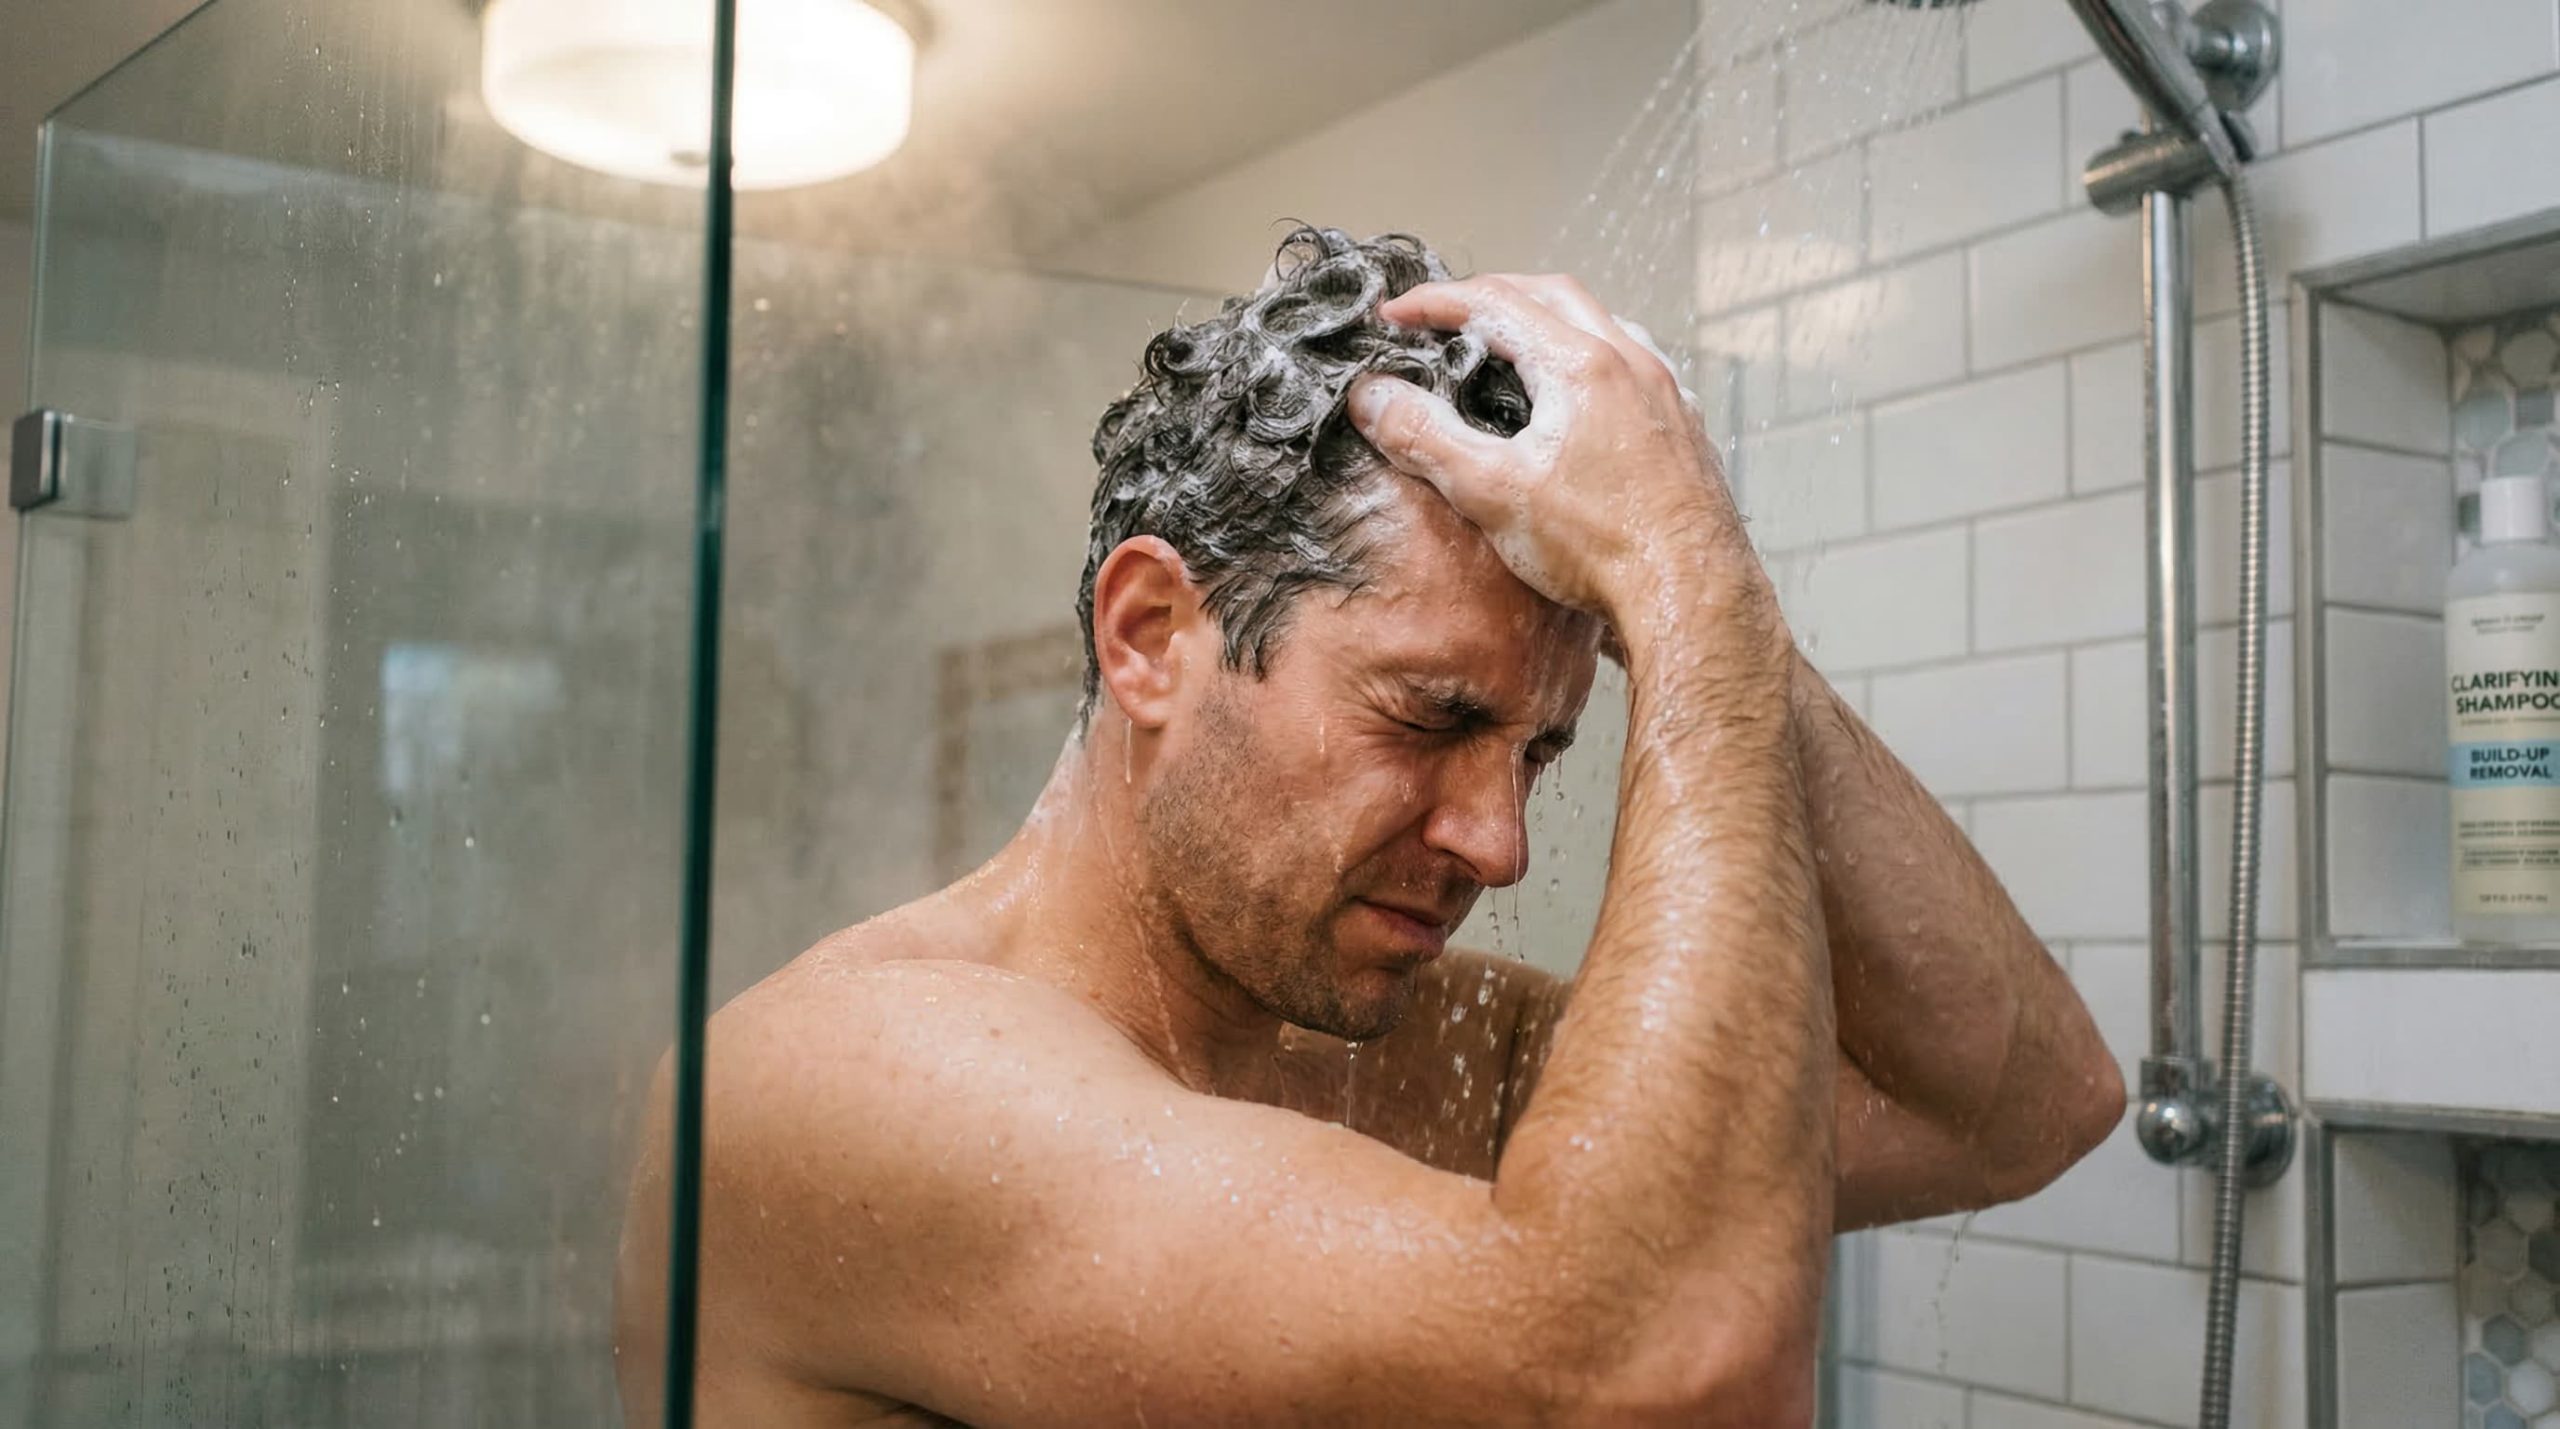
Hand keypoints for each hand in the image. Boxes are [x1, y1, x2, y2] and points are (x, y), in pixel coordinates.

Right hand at [1346, 273, 1754, 617]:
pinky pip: (1635, 365)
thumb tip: (1371, 397)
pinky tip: (1579, 397)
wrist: (1693, 595)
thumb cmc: (1600, 547)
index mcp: (1581, 364)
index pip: (1494, 303)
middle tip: (1446, 316)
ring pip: (1601, 324)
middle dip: (1492, 295)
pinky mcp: (1685, 428)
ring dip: (1548, 321)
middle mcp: (1632, 362)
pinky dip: (1591, 359)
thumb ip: (1425, 436)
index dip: (1433, 303)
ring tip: (1510, 346)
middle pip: (1552, 295)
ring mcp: (1666, 392)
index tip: (1393, 317)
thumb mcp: (1492, 491)